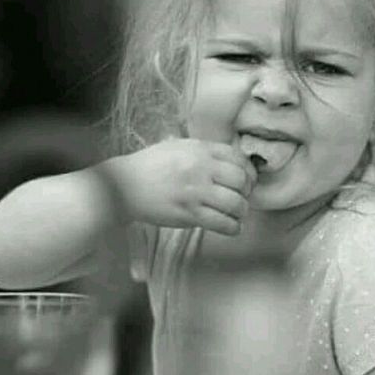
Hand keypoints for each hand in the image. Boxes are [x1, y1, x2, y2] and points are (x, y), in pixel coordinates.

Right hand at [118, 139, 256, 235]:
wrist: (125, 186)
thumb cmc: (150, 165)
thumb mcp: (177, 146)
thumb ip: (203, 150)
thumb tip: (229, 159)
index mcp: (200, 149)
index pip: (238, 158)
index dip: (248, 171)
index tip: (247, 180)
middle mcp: (201, 168)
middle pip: (241, 180)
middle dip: (247, 192)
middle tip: (242, 197)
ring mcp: (196, 192)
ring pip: (236, 204)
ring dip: (242, 211)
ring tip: (237, 214)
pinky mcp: (189, 214)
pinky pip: (222, 223)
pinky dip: (233, 227)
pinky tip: (230, 227)